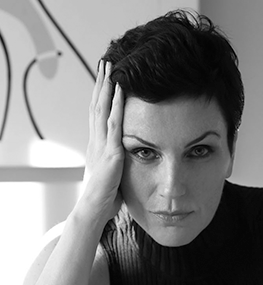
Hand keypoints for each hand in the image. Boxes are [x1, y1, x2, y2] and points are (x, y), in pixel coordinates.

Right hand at [75, 60, 125, 225]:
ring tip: (111, 68)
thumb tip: (130, 152)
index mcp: (98, 142)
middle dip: (101, 83)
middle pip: (97, 104)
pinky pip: (114, 124)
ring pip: (102, 109)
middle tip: (105, 62)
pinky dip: (117, 106)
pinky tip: (120, 92)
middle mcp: (97, 139)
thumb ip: (119, 157)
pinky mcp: (110, 152)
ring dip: (107, 88)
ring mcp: (102, 144)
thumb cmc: (108, 192)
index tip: (105, 76)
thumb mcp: (115, 169)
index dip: (101, 93)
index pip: (98, 112)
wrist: (96, 208)